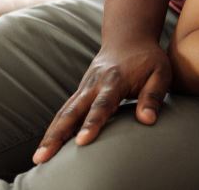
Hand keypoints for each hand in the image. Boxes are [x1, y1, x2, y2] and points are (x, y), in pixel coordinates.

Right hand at [32, 40, 170, 163]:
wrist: (128, 39)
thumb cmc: (148, 59)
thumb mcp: (160, 72)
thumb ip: (153, 96)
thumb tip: (147, 120)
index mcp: (114, 80)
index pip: (102, 105)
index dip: (92, 123)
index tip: (82, 141)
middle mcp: (94, 85)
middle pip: (72, 111)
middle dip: (58, 134)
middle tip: (44, 156)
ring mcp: (84, 88)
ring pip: (64, 113)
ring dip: (50, 135)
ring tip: (38, 158)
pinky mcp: (80, 93)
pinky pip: (65, 112)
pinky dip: (54, 128)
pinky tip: (47, 147)